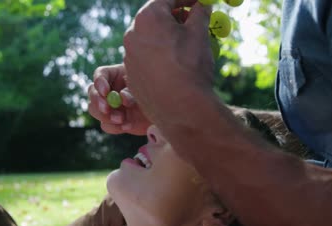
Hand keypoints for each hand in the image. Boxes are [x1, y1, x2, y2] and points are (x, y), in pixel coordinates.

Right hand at [88, 64, 150, 135]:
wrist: (163, 112)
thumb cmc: (154, 93)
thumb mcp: (144, 88)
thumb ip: (132, 91)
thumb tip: (122, 97)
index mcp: (115, 75)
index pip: (100, 75)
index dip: (99, 83)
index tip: (105, 92)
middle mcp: (108, 90)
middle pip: (92, 92)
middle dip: (98, 101)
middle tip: (107, 109)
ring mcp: (108, 106)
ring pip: (94, 110)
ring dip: (105, 115)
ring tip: (121, 119)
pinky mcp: (112, 121)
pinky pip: (106, 125)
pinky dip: (114, 127)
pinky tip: (127, 126)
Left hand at [123, 0, 215, 125]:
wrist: (180, 108)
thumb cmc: (191, 67)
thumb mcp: (200, 33)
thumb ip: (200, 13)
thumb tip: (202, 4)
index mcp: (148, 17)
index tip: (198, 2)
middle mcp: (132, 34)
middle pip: (155, 18)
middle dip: (175, 17)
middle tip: (192, 21)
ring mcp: (129, 56)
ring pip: (149, 40)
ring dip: (166, 38)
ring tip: (186, 46)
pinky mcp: (131, 75)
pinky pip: (146, 59)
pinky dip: (159, 57)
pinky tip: (175, 67)